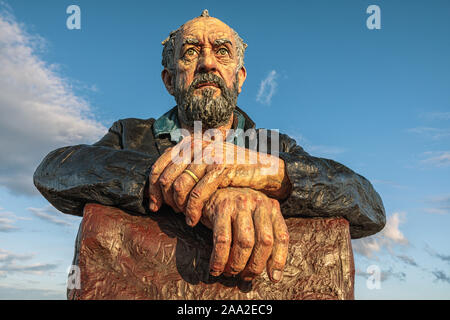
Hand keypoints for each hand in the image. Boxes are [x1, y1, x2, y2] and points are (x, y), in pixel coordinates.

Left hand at [148, 136, 291, 226]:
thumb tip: (161, 187)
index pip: (159, 165)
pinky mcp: (220, 167)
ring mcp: (208, 155)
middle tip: (173, 213)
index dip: (152, 189)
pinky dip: (192, 210)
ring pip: (179, 186)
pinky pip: (197, 194)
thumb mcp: (207, 163)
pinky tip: (194, 220)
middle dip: (165, 200)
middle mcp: (196, 146)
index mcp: (189, 143)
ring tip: (186, 217)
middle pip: (165, 177)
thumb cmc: (233, 170)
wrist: (264, 169)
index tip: (154, 206)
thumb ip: (187, 168)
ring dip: (179, 207)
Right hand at [201, 187, 288, 282]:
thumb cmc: (235, 210)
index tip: (273, 278)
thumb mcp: (255, 217)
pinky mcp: (221, 208)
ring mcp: (240, 204)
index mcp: (271, 207)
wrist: (209, 189)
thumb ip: (264, 236)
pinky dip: (219, 259)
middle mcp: (258, 203)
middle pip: (264, 241)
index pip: (282, 236)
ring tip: (230, 273)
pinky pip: (222, 240)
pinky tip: (216, 268)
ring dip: (237, 264)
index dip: (279, 260)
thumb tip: (273, 273)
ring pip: (245, 242)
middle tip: (246, 276)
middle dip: (255, 265)